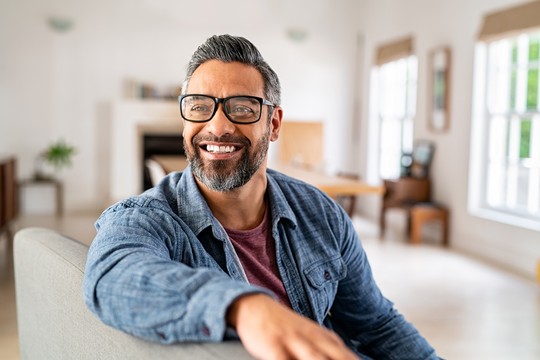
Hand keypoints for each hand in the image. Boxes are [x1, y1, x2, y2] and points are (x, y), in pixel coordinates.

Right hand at [226, 294, 358, 359]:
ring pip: (315, 358)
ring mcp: (294, 342)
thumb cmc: (286, 328)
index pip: (349, 358)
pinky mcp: (274, 346)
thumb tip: (353, 358)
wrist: (255, 307)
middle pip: (337, 357)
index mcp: (325, 339)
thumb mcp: (312, 337)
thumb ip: (332, 351)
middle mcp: (313, 340)